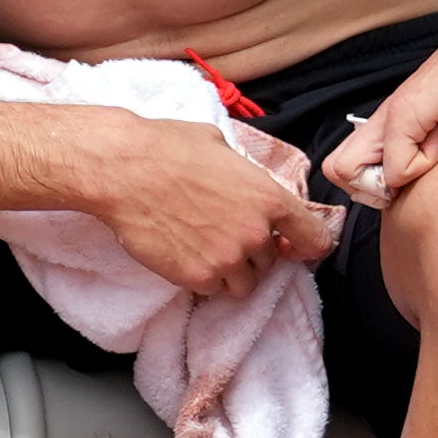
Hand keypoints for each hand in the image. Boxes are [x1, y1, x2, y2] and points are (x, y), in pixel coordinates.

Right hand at [83, 115, 338, 297]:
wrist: (123, 170)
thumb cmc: (167, 147)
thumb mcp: (221, 147)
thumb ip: (245, 175)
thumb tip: (246, 182)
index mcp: (269, 197)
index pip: (314, 239)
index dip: (305, 245)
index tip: (291, 245)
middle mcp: (255, 233)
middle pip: (271, 262)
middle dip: (253, 252)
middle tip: (223, 233)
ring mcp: (227, 260)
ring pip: (244, 284)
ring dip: (231, 272)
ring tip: (205, 248)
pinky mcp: (197, 278)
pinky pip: (212, 290)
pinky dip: (202, 279)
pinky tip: (184, 254)